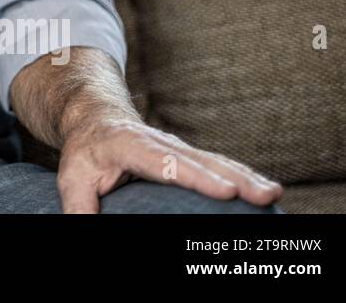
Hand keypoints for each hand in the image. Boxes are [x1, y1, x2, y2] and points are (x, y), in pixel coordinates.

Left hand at [56, 114, 284, 212]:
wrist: (95, 115)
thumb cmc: (84, 150)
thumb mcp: (71, 176)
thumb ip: (79, 206)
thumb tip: (85, 229)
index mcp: (130, 145)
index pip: (166, 162)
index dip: (196, 176)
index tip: (224, 190)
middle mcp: (160, 142)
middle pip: (201, 161)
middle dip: (235, 178)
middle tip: (266, 195)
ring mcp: (178, 146)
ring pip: (216, 161)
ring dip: (246, 176)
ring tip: (274, 194)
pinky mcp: (189, 154)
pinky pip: (220, 164)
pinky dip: (243, 175)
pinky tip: (266, 191)